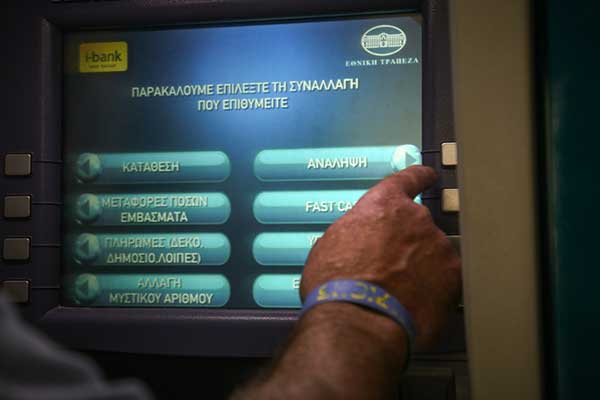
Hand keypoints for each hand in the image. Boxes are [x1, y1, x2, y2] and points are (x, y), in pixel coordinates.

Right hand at [300, 166, 461, 349]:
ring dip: (422, 267)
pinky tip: (416, 304)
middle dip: (409, 243)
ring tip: (400, 294)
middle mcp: (416, 218)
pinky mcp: (454, 277)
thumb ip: (355, 233)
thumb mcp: (330, 245)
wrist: (359, 317)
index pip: (408, 179)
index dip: (418, 176)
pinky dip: (435, 289)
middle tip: (391, 268)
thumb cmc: (336, 282)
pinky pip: (446, 279)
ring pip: (434, 253)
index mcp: (384, 205)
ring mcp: (439, 246)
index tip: (427, 175)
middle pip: (419, 225)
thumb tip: (359, 243)